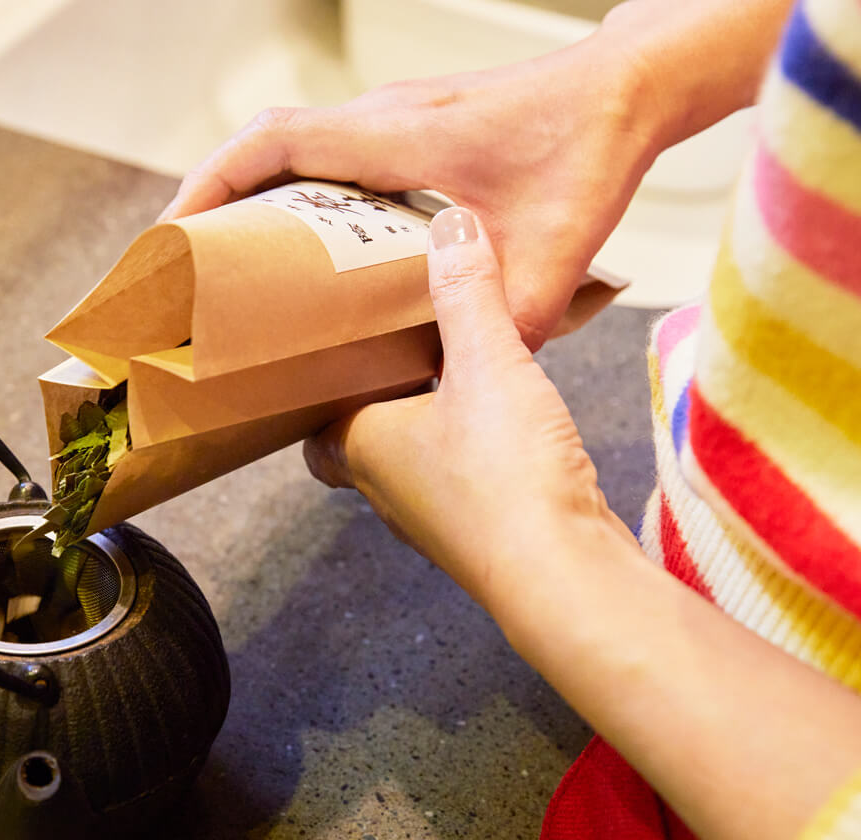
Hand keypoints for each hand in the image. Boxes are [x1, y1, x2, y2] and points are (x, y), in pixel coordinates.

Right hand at [158, 0, 789, 349]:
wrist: (626, 90)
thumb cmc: (588, 147)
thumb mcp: (550, 256)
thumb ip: (506, 325)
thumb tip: (466, 384)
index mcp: (391, 137)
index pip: (270, 144)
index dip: (209, 184)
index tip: (172, 231)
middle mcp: (378, 117)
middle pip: (261, 145)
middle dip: (211, 197)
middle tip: (186, 261)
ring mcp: (390, 117)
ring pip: (290, 146)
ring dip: (251, 193)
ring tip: (231, 259)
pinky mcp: (406, 126)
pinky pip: (324, 152)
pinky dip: (295, 190)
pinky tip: (307, 244)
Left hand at [304, 206, 632, 605]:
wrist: (566, 575)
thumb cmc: (506, 476)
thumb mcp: (489, 362)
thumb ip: (469, 293)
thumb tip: (449, 224)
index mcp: (360, 448)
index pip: (312, 423)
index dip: (316, 389)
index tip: (330, 347)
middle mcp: (386, 488)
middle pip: (361, 435)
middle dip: (374, 395)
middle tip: (394, 342)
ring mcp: (434, 516)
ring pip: (414, 457)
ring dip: (427, 418)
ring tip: (452, 363)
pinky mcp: (483, 530)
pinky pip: (462, 475)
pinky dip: (471, 444)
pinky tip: (505, 415)